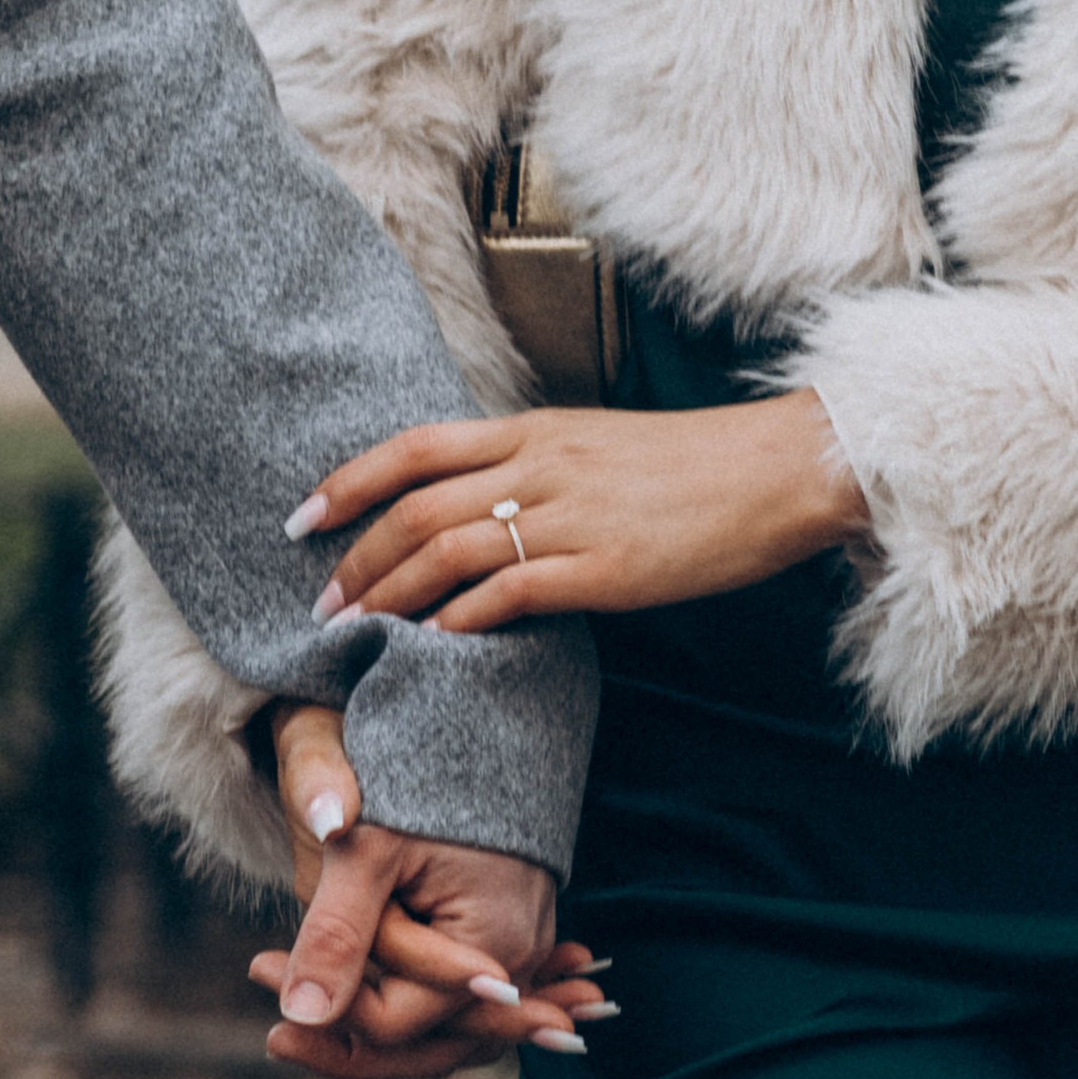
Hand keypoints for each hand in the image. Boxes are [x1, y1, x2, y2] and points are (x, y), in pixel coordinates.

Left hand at [250, 703, 609, 1078]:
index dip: (324, 1009)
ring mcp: (520, 948)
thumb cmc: (419, 773)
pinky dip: (402, 995)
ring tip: (300, 1008)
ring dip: (369, 1019)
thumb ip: (337, 935)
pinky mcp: (506, 932)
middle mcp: (518, 959)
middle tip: (273, 1030)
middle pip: (423, 1041)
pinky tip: (350, 989)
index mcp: (492, 946)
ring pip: (438, 1023)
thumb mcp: (367, 851)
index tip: (259, 965)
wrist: (473, 710)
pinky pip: (453, 991)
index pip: (396, 1022)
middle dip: (344, 1036)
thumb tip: (296, 1015)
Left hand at [293, 390, 867, 634]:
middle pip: (416, 507)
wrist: (775, 470)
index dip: (349, 481)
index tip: (302, 517)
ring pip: (447, 552)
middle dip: (356, 558)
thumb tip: (482, 501)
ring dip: (389, 597)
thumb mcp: (598, 446)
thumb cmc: (692, 465)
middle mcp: (539, 465)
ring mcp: (567, 517)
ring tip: (355, 634)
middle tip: (319, 604)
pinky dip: (457, 624)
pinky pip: (506, 596)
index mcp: (534, 429)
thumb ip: (537, 467)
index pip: (415, 446)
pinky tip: (430, 649)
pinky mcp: (600, 569)